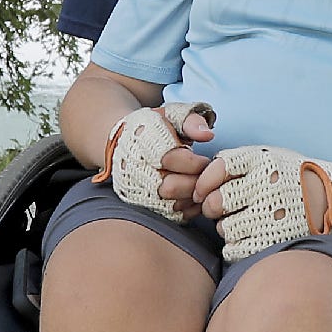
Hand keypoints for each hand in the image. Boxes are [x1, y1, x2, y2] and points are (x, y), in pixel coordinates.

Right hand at [104, 102, 212, 216]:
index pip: (171, 159)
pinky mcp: (142, 206)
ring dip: (192, 196)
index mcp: (142, 144)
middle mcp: (135, 170)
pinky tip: (192, 195)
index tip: (204, 160)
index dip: (195, 162)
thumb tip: (208, 135)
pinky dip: (188, 209)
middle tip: (203, 175)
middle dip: (194, 182)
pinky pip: (171, 216)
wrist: (123, 142)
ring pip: (171, 204)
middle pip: (170, 186)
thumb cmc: (154, 127)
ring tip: (197, 183)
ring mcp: (136, 191)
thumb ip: (192, 121)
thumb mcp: (171, 115)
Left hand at [194, 145, 331, 261]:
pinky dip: (235, 246)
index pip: (217, 168)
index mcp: (262, 160)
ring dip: (227, 228)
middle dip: (212, 208)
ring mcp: (271, 214)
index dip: (204, 182)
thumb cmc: (292, 176)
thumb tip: (199, 182)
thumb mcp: (269, 156)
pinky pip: (235, 249)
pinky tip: (247, 237)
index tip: (202, 191)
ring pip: (224, 228)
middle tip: (220, 210)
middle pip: (216, 202)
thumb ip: (236, 163)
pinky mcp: (275, 239)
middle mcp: (266, 186)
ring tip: (243, 222)